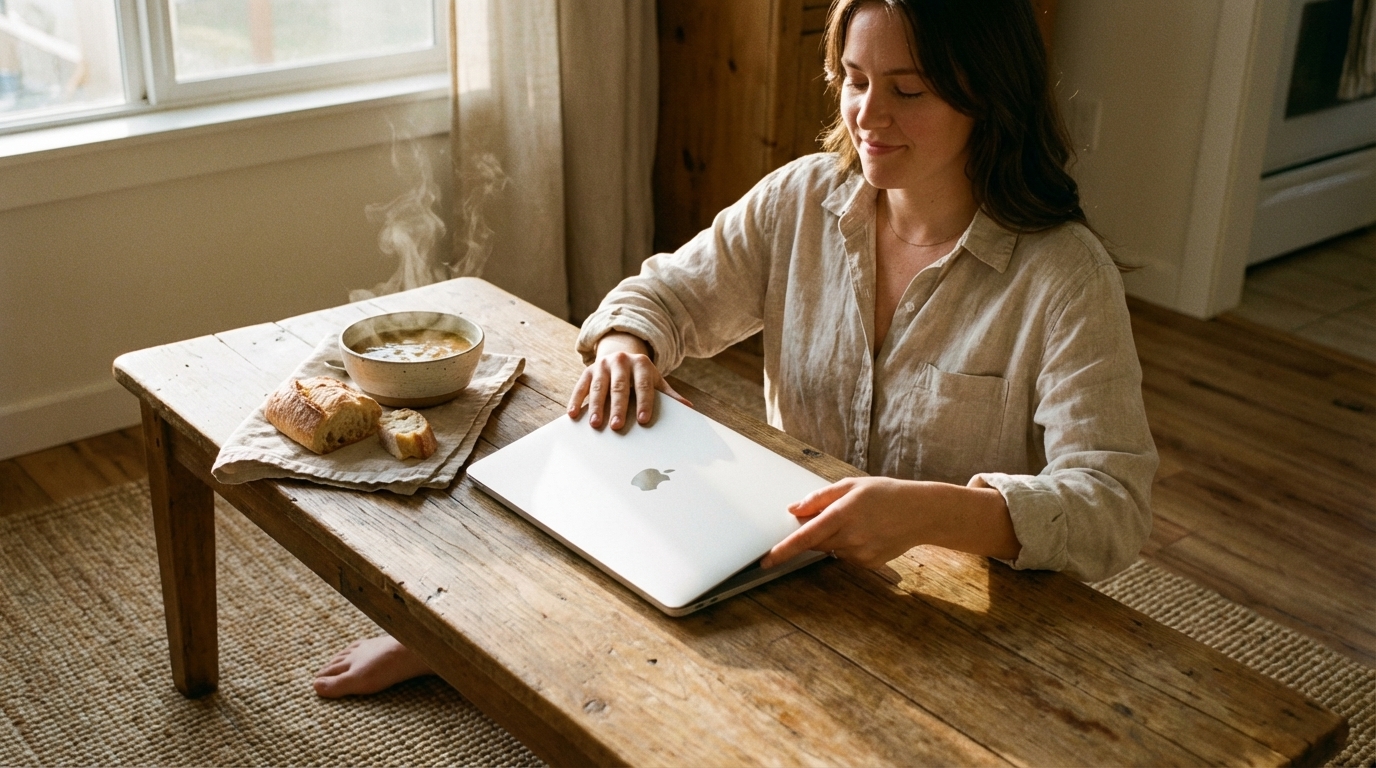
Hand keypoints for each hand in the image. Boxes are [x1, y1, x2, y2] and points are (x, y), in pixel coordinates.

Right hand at [567, 332, 691, 428]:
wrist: (620, 354)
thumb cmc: (641, 376)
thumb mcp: (655, 380)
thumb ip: (669, 395)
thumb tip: (688, 408)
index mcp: (641, 364)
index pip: (644, 385)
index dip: (644, 402)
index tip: (643, 420)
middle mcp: (621, 361)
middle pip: (619, 386)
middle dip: (617, 407)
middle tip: (616, 426)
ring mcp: (602, 365)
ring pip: (598, 387)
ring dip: (596, 406)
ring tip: (595, 424)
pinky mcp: (587, 371)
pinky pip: (580, 386)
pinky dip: (576, 400)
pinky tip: (573, 414)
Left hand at [759, 476, 1018, 568]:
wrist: (922, 513)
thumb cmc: (885, 494)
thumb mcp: (852, 486)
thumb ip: (819, 498)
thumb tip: (793, 509)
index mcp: (843, 514)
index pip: (806, 536)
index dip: (784, 549)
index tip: (766, 559)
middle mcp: (850, 537)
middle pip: (815, 543)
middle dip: (812, 533)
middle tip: (832, 516)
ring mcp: (860, 553)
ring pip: (831, 549)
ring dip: (834, 537)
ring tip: (859, 520)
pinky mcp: (869, 563)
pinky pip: (847, 556)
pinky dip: (849, 545)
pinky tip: (868, 532)